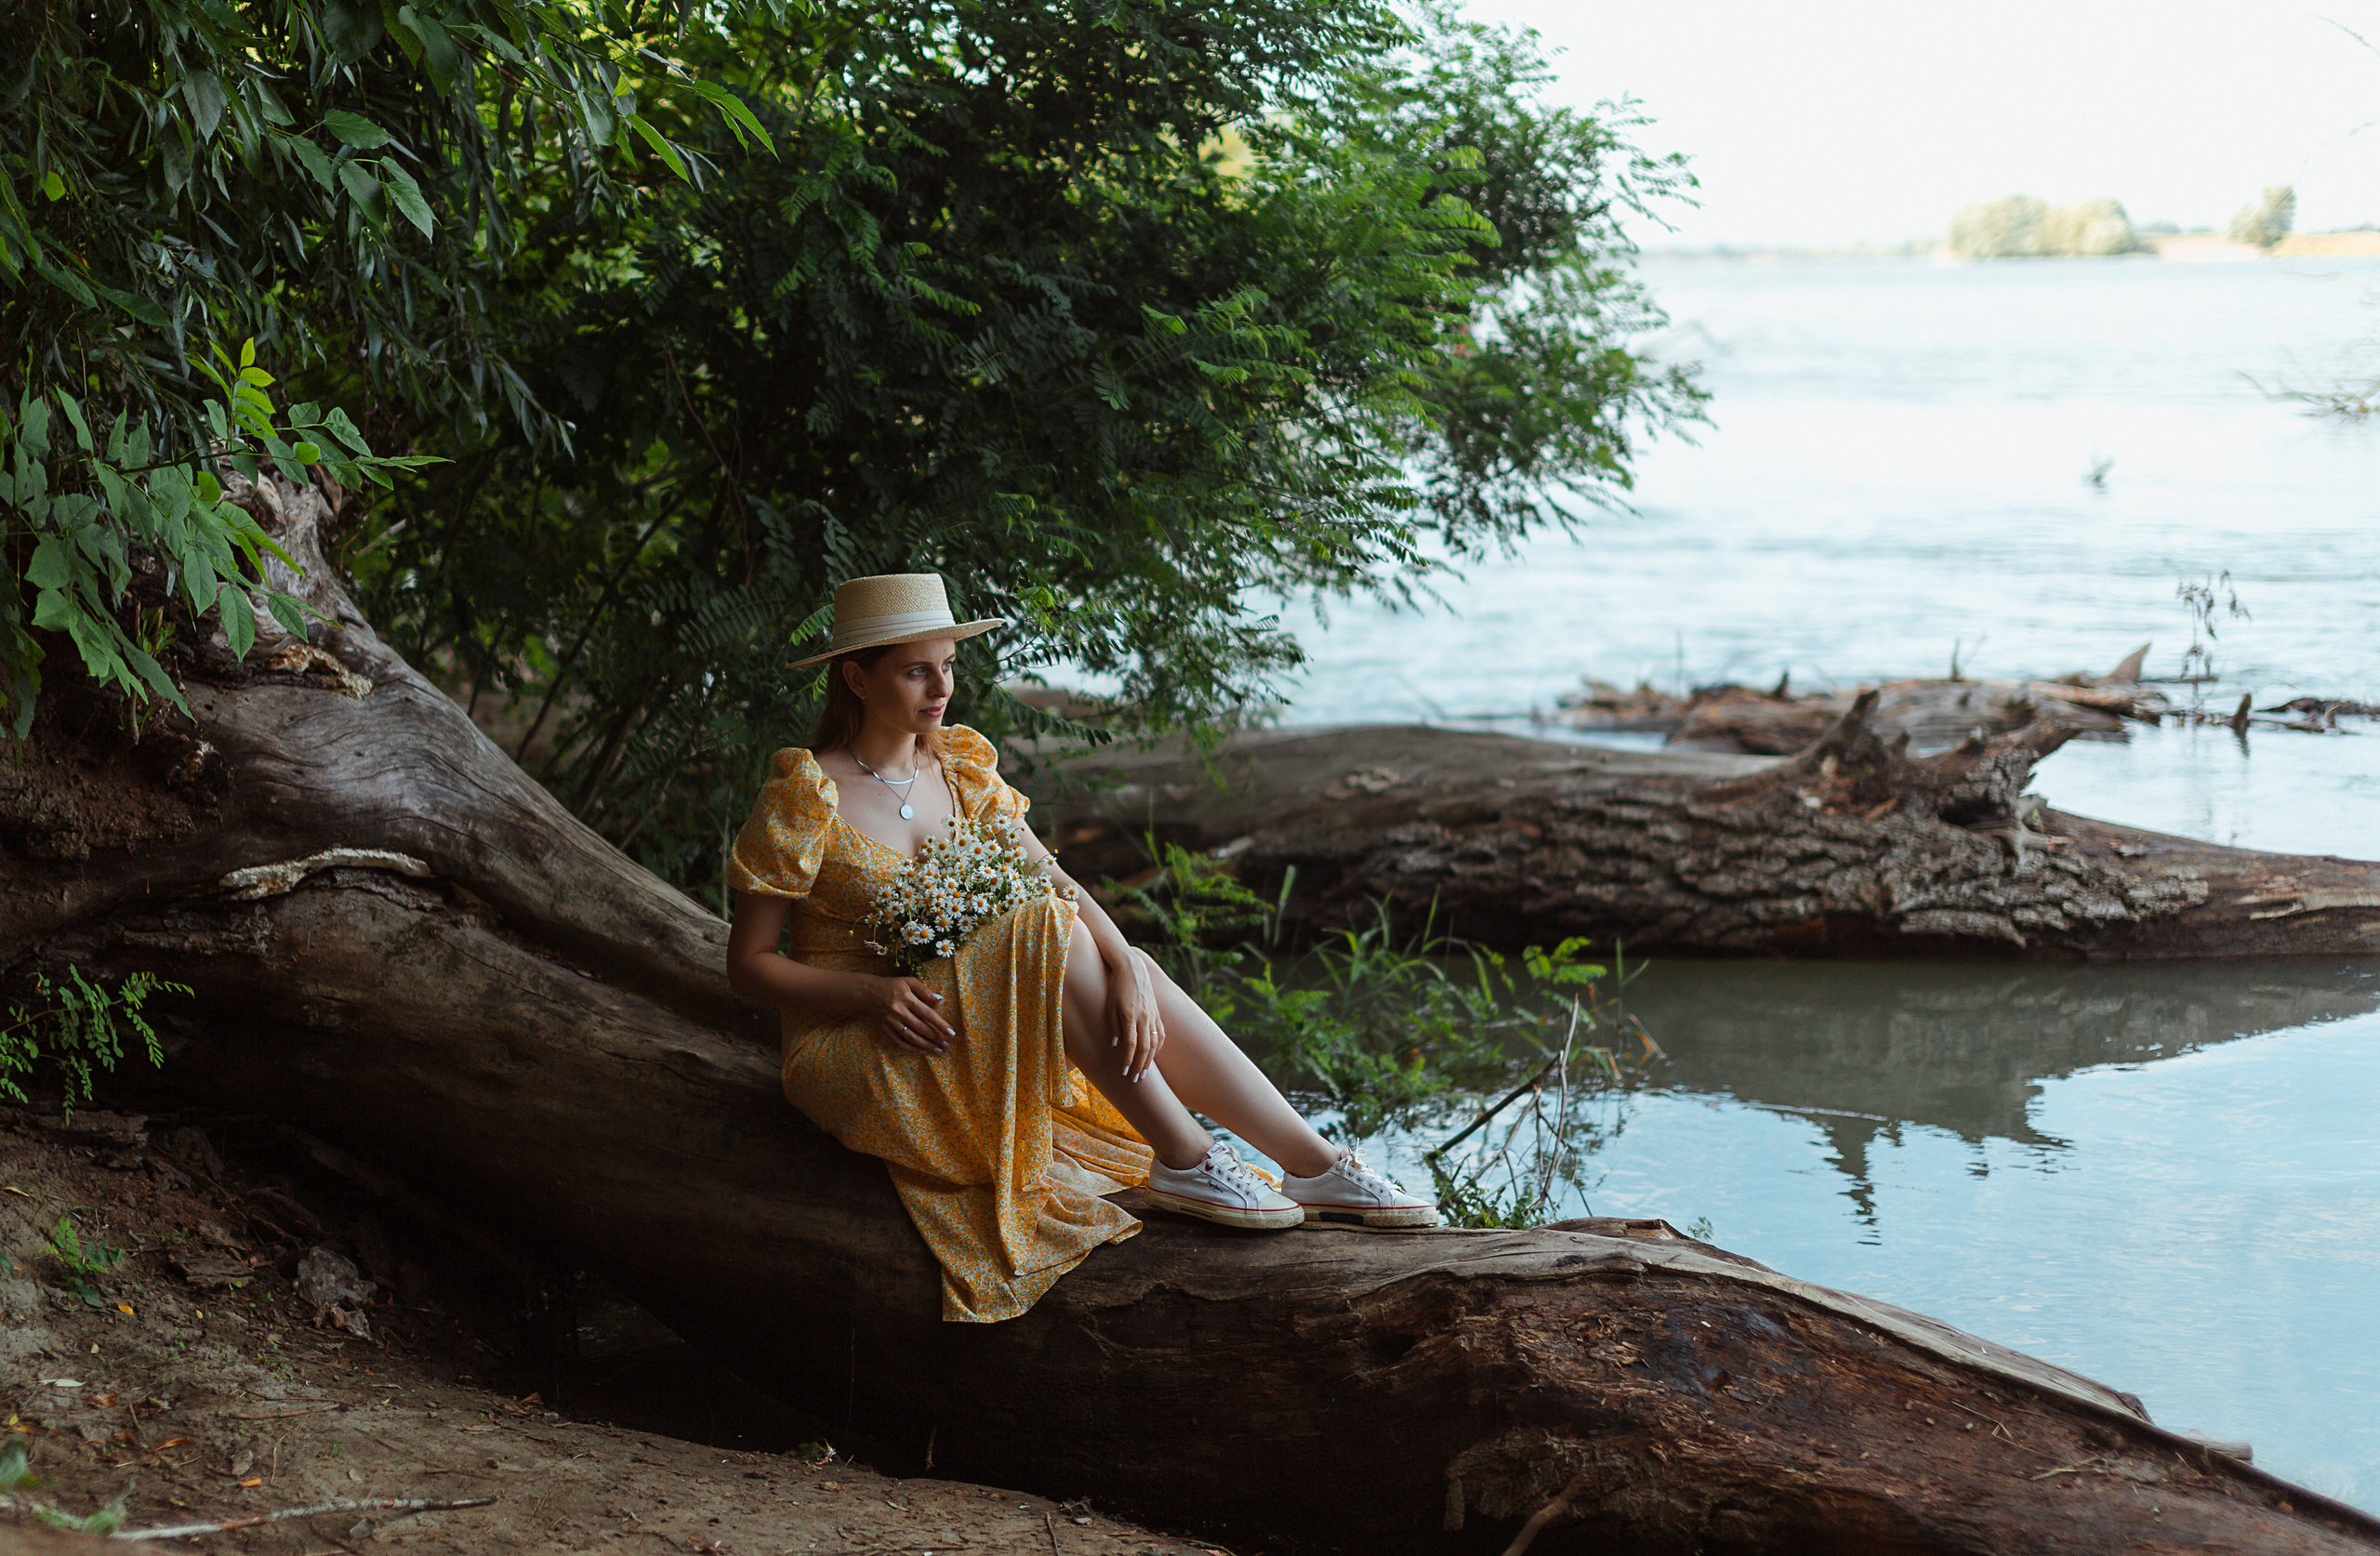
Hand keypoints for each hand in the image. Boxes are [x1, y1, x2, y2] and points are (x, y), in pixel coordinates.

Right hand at [865, 975, 953, 1053]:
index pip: (927, 1013)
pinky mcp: (885, 1030)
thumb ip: (924, 990)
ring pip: (911, 1037)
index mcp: (906, 998)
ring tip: (938, 1050)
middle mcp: (899, 1011)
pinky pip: (899, 1042)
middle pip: (920, 1027)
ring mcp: (891, 1022)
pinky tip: (922, 1051)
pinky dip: (911, 1049)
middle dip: (935, 1037)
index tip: (951, 1032)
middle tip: (947, 1045)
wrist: (867, 993)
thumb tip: (939, 999)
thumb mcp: (908, 981)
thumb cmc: (892, 985)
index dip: (940, 1024)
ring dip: (926, 1045)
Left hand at [1107, 948, 1166, 1081]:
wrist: (1132, 969)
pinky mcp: (1157, 1013)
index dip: (1128, 1060)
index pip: (1131, 1044)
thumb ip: (1113, 1026)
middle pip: (1145, 1047)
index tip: (1124, 1072)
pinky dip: (1157, 1047)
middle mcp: (1144, 1017)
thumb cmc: (1116, 988)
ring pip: (1155, 1042)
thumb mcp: (1109, 1006)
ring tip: (1145, 1072)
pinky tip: (1153, 1055)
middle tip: (1136, 1080)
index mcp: (1130, 1015)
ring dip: (1150, 1060)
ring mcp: (1152, 1015)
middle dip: (1140, 1065)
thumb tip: (1115, 1046)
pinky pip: (1160, 1034)